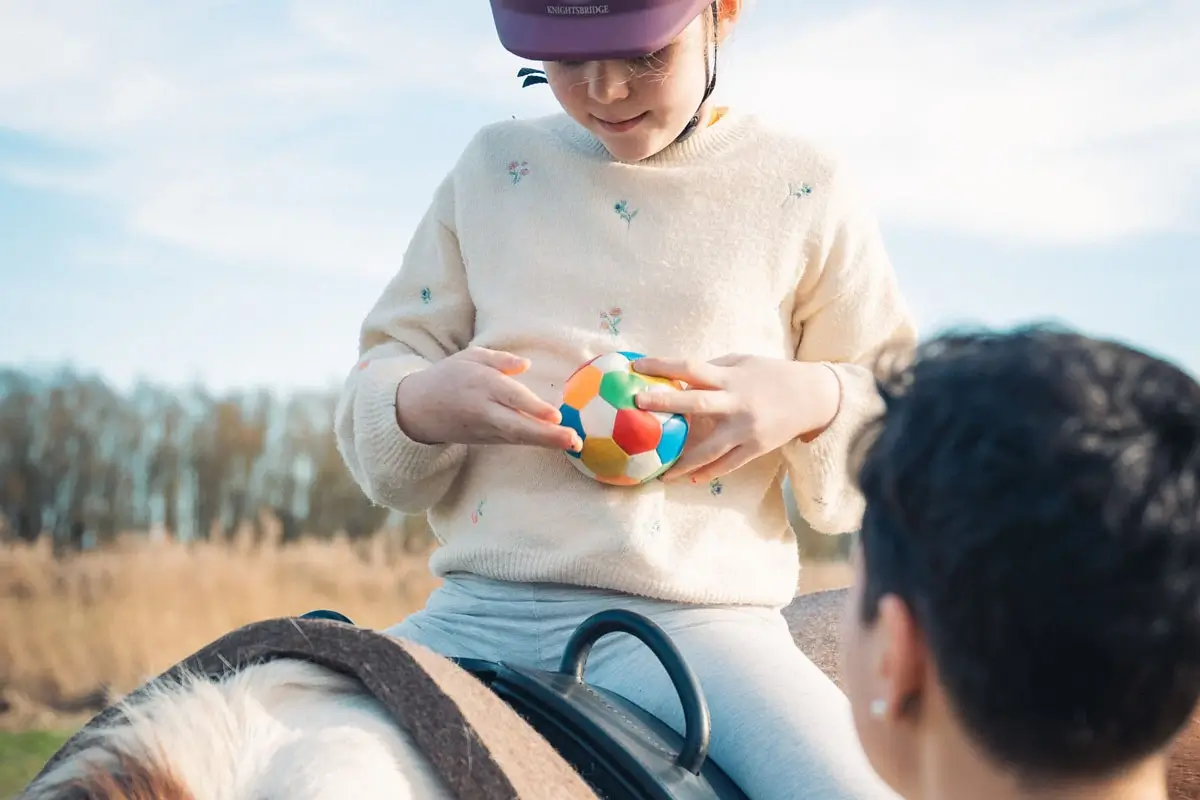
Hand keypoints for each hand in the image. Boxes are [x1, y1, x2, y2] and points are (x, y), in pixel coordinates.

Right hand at [394, 347, 582, 451]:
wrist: (418, 409)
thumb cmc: (448, 377)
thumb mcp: (470, 357)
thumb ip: (500, 360)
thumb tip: (526, 364)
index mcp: (481, 384)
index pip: (511, 397)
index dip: (533, 407)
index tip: (556, 415)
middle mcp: (485, 410)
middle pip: (518, 426)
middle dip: (547, 435)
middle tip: (573, 439)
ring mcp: (485, 429)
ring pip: (518, 438)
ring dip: (547, 442)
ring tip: (573, 444)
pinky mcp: (487, 440)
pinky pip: (514, 441)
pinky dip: (535, 443)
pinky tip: (557, 442)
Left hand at [632, 354, 840, 482]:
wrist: (812, 397)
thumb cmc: (772, 375)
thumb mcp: (743, 362)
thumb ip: (713, 370)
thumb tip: (678, 376)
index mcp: (731, 378)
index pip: (691, 367)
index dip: (663, 366)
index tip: (636, 367)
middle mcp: (737, 403)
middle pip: (696, 403)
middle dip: (665, 403)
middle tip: (635, 406)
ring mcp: (746, 429)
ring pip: (709, 448)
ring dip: (682, 461)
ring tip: (661, 473)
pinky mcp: (756, 448)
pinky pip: (727, 464)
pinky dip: (708, 472)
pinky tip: (689, 478)